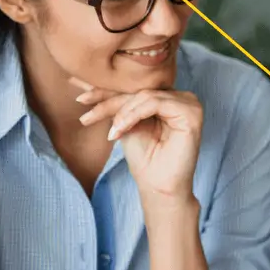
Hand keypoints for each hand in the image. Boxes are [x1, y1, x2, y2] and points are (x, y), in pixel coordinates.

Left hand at [73, 79, 203, 204]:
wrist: (158, 186)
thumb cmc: (145, 159)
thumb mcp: (124, 123)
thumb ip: (115, 103)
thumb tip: (85, 82)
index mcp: (167, 98)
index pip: (134, 89)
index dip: (105, 91)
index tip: (77, 92)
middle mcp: (180, 97)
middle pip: (139, 90)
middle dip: (109, 102)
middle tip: (84, 112)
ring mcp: (189, 103)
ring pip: (145, 95)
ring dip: (122, 113)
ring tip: (112, 132)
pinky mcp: (191, 112)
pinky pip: (155, 103)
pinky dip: (133, 114)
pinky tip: (120, 129)